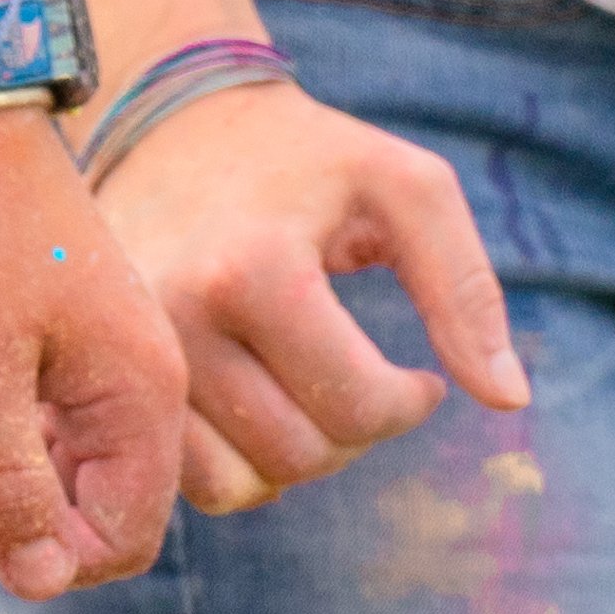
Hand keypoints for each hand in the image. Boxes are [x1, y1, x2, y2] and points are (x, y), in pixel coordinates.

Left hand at [0, 110, 182, 599]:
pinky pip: (41, 421)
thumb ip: (14, 482)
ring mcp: (106, 363)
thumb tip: (47, 582)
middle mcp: (141, 385)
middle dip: (9, 507)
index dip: (50, 557)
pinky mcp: (70, 342)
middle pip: (91, 510)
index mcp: (142, 395)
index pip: (124, 538)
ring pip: (59, 468)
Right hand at [89, 74, 528, 513]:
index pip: (356, 408)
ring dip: (294, 457)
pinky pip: (183, 482)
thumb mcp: (404, 188)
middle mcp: (174, 322)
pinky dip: (235, 465)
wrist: (171, 126)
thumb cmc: (308, 159)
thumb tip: (510, 400)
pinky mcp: (104, 384)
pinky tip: (258, 408)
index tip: (420, 376)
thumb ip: (466, 288)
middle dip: (354, 433)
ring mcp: (129, 361)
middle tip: (363, 379)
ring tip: (312, 396)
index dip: (410, 404)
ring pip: (236, 487)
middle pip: (297, 455)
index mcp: (250, 270)